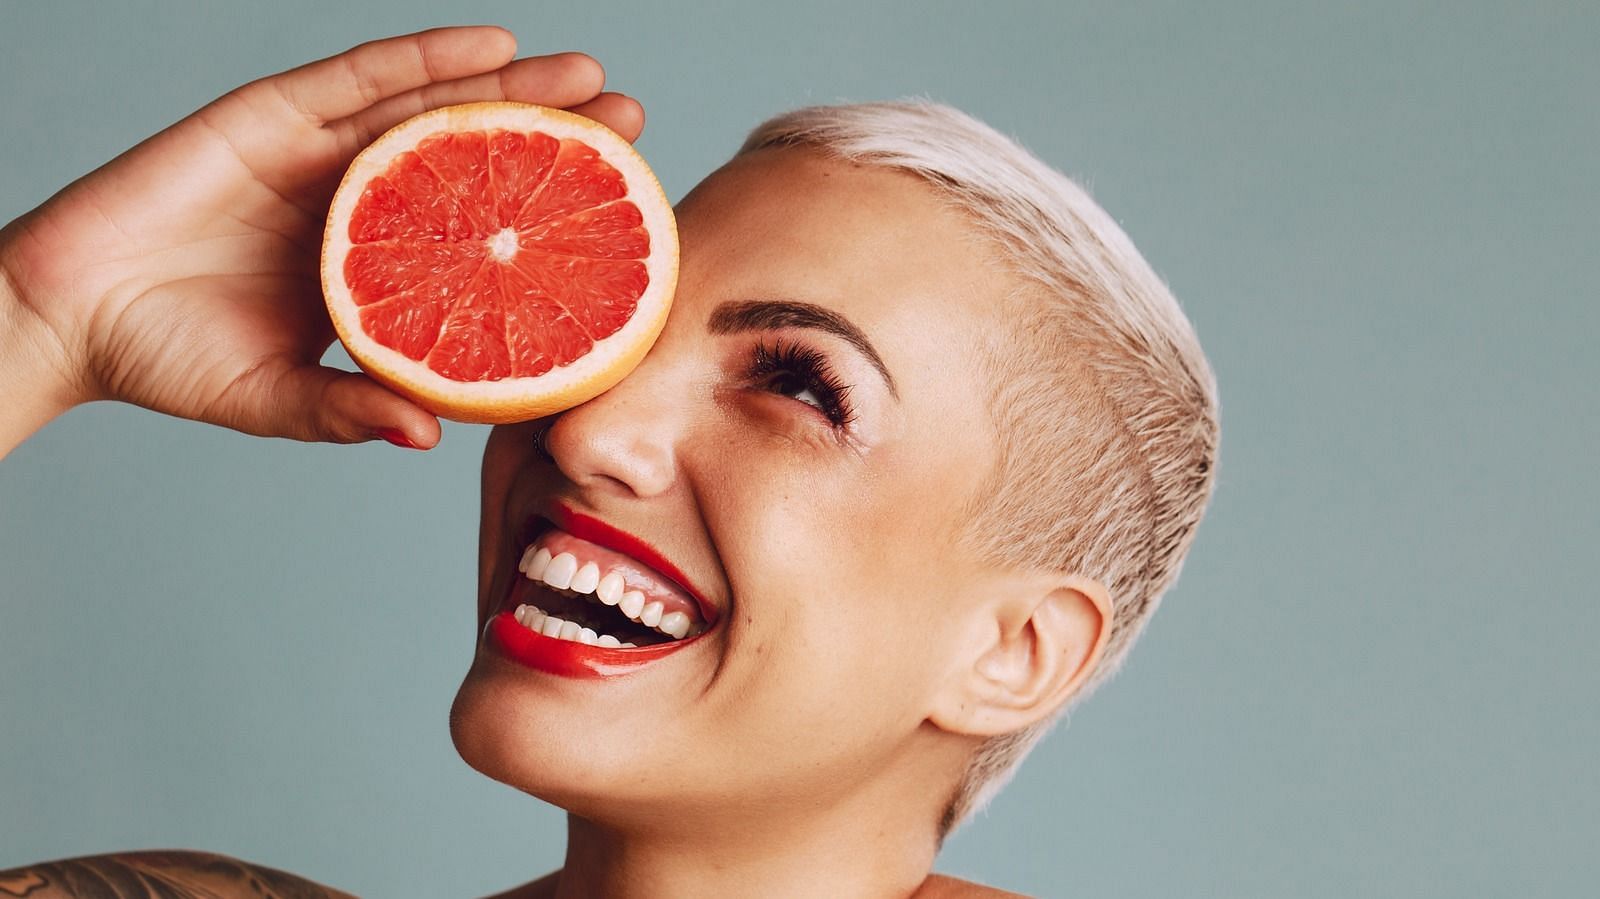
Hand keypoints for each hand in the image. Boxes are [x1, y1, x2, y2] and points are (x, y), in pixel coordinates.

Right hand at [0, 26, 642, 452]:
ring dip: (509, 85)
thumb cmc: (170, 361)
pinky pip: (356, 77)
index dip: (543, 216)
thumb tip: (433, 434)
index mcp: (372, 264)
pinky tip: (487, 44)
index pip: (475, 231)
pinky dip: (422, 58)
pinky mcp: (269, 116)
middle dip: (551, 136)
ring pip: (429, 107)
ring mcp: (318, 154)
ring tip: (586, 77)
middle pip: (471, 157)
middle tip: (630, 122)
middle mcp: (358, 200)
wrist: (67, 317)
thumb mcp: (279, 398)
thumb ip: (351, 408)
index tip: (622, 211)